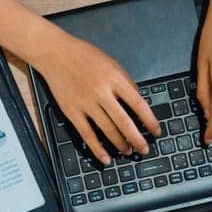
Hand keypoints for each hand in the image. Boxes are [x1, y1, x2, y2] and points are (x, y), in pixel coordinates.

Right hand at [32, 32, 159, 163]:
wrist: (56, 54)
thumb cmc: (84, 56)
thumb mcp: (112, 63)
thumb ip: (126, 82)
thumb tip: (139, 101)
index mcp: (114, 79)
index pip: (138, 104)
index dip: (150, 121)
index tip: (156, 131)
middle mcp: (101, 92)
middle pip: (124, 122)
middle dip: (137, 139)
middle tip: (145, 149)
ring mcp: (86, 104)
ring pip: (108, 130)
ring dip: (120, 144)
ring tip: (128, 151)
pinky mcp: (72, 112)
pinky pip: (87, 135)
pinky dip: (98, 149)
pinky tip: (106, 157)